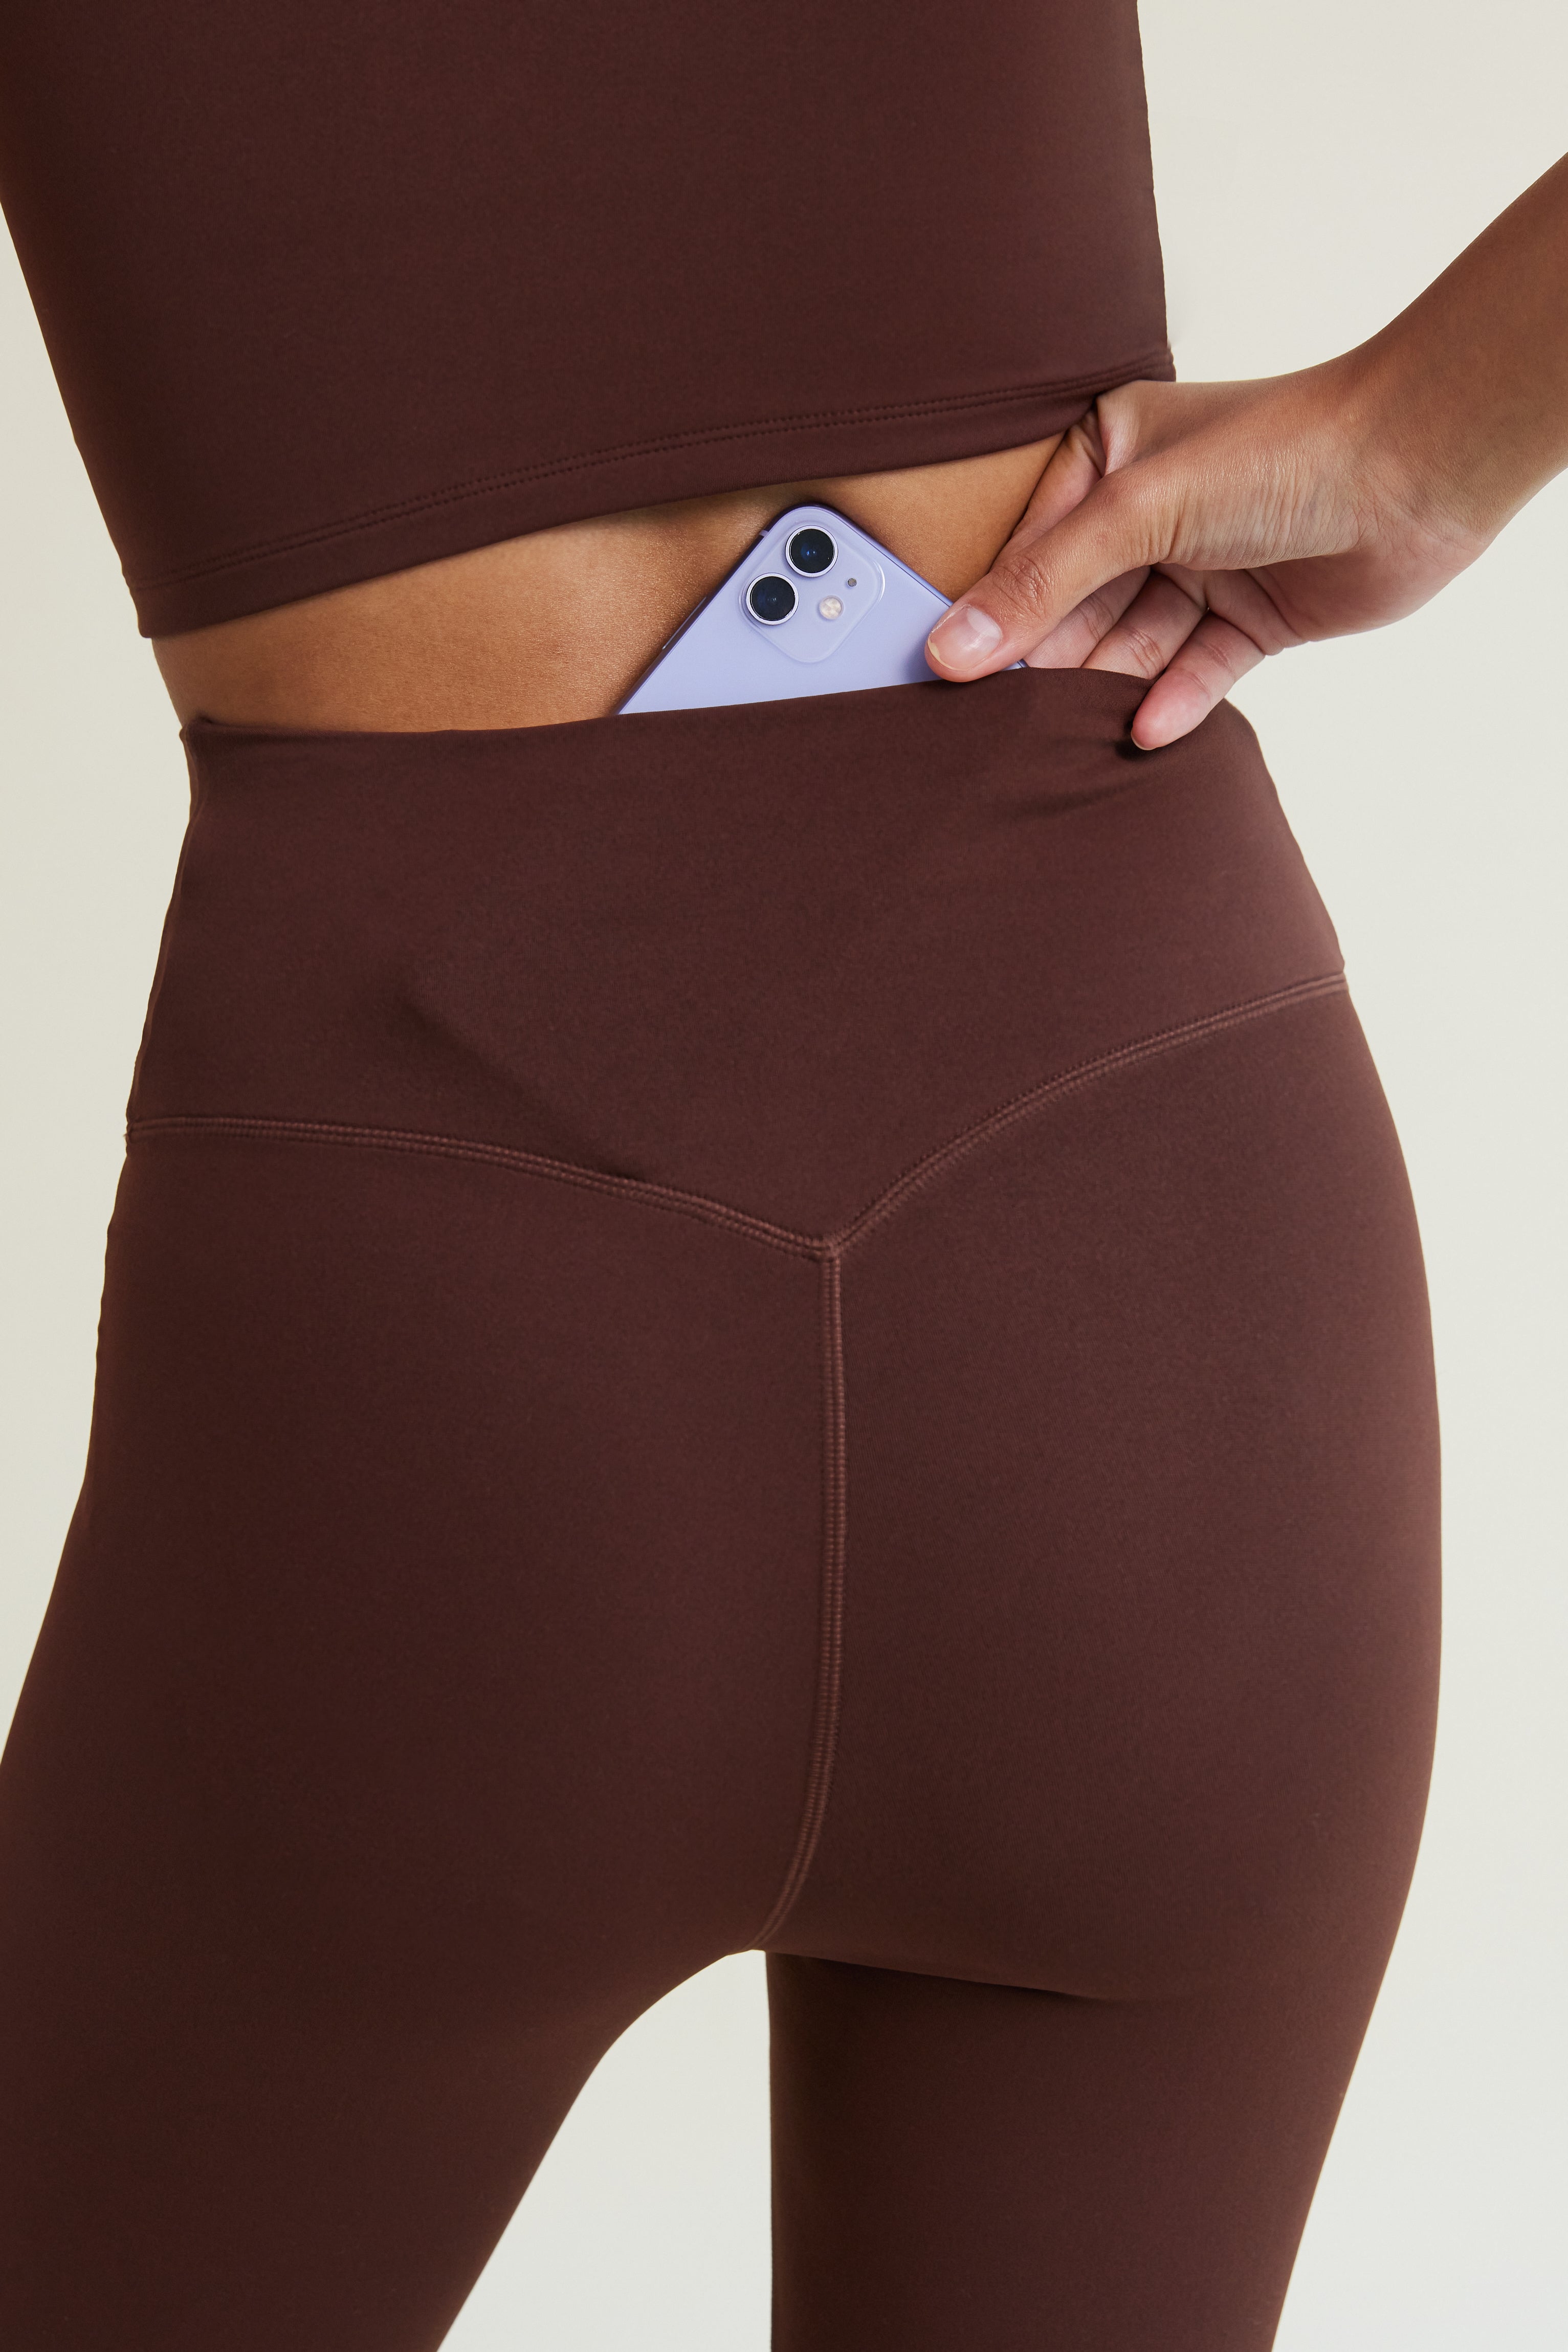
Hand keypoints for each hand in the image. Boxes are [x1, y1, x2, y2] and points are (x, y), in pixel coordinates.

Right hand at [924, 360, 1488, 748]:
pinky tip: (1147, 730)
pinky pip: (1193, 671)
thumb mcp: (1140, 510)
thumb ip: (1044, 583)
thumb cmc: (1283, 452)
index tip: (944, 673)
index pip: (1029, 547)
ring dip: (1105, 688)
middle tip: (996, 721)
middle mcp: (1150, 511)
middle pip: (1075, 604)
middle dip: (1048, 660)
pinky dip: (1173, 701)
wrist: (1416, 471)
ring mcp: (1201, 566)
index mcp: (1109, 455)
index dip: (992, 612)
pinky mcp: (1249, 618)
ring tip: (1060, 736)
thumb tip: (956, 646)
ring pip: (1131, 645)